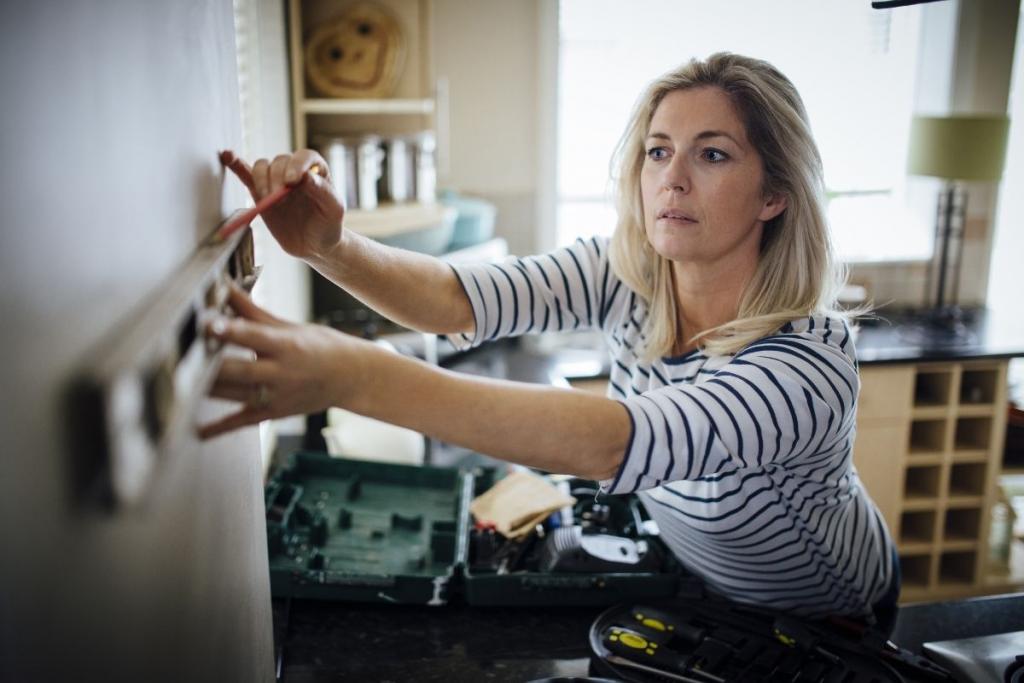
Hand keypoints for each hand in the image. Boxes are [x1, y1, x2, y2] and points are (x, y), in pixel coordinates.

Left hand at [198, 285, 367, 438]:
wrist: (350, 377)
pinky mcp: (274, 412)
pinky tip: (196, 430)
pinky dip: (218, 428)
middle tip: (182, 356)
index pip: (253, 336)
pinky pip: (242, 421)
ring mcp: (277, 396)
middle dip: (210, 364)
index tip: (208, 323)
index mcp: (286, 346)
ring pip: (234, 394)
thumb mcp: (289, 327)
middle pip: (238, 370)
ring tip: (177, 382)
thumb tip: (226, 287)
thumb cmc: (320, 347)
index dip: (230, 330)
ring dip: (206, 389)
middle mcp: (281, 373)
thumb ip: (253, 312)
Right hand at [220, 149, 344, 259]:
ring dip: (261, 179)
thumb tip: (305, 176)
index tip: (292, 182)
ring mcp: (275, 180)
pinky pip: (246, 173)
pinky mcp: (260, 191)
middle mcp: (294, 169)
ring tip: (268, 199)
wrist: (313, 245)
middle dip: (276, 178)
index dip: (296, 165)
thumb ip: (323, 192)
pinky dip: (236, 164)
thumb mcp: (334, 210)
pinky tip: (227, 155)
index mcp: (316, 169)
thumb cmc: (328, 225)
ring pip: (262, 166)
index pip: (304, 156)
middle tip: (278, 197)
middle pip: (279, 161)